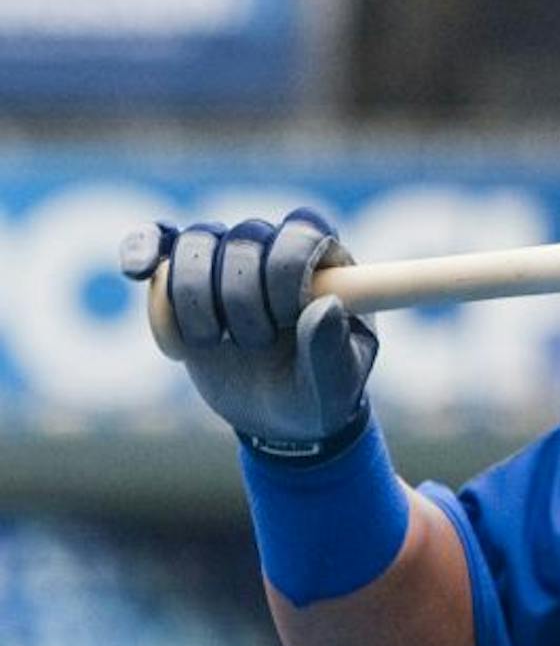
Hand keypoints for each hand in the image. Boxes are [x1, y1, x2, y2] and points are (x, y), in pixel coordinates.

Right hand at [120, 208, 378, 460]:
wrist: (278, 415)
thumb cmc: (319, 391)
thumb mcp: (336, 382)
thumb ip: (330, 347)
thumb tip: (325, 305)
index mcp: (328, 264)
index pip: (303, 230)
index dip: (284, 271)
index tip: (286, 319)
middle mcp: (278, 250)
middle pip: (244, 236)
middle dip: (240, 299)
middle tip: (255, 343)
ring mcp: (230, 261)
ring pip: (195, 243)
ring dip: (195, 301)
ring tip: (214, 342)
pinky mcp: (186, 279)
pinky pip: (160, 243)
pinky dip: (143, 249)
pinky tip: (137, 270)